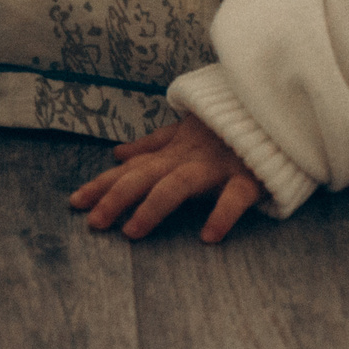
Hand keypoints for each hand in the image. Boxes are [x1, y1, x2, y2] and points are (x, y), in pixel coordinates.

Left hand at [69, 113, 263, 243]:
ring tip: (132, 232)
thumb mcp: (185, 131)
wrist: (273, 111)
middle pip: (145, 176)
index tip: (74, 203)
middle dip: (116, 197)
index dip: (102, 184)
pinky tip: (208, 237)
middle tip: (93, 223)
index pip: (131, 169)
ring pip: (178, 184)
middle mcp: (188, 158)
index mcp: (173, 151)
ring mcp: (217, 167)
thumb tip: (116, 154)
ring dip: (153, 207)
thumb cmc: (227, 127)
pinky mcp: (248, 177)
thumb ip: (152, 145)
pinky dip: (222, 214)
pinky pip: (234, 197)